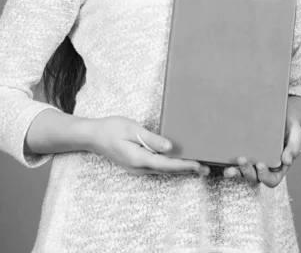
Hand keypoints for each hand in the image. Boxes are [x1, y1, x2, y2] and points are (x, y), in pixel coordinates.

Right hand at [89, 116, 209, 175]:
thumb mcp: (132, 129)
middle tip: (207, 168)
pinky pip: (157, 167)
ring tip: (198, 166)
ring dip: (180, 168)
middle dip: (187, 169)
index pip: (166, 164)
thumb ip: (151, 139)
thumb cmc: (111, 128)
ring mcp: (137, 169)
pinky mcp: (137, 165)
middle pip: (167, 170)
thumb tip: (170, 147)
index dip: (184, 165)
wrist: (93, 136)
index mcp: (138, 159)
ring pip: (163, 170)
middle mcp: (139, 168)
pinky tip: (179, 161)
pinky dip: (170, 165)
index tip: (199, 165)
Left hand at [223, 111, 300, 187]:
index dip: (265, 177)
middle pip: (254, 178)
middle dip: (247, 172)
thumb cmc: (290, 128)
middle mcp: (264, 167)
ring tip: (229, 167)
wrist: (283, 115)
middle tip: (242, 159)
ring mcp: (252, 160)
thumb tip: (287, 161)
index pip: (271, 180)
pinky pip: (234, 161)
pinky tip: (221, 159)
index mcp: (278, 167)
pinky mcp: (243, 151)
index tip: (261, 165)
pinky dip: (227, 163)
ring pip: (242, 172)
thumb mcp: (296, 135)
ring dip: (235, 171)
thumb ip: (293, 147)